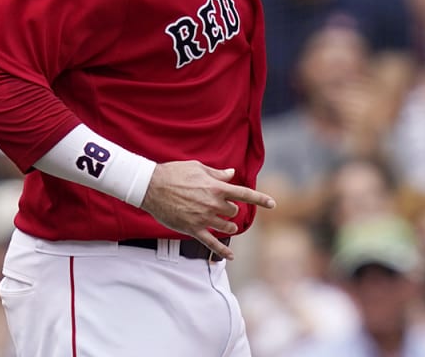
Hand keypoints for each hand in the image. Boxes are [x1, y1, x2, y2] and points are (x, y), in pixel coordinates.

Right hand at [141, 161, 275, 260]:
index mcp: (217, 187)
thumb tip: (231, 174)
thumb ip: (217, 174)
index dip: (261, 199)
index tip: (273, 204)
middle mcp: (213, 204)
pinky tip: (229, 257)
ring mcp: (204, 218)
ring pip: (227, 227)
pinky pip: (211, 243)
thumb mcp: (198, 168)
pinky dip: (222, 251)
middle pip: (233, 212)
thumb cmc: (174, 173)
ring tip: (226, 224)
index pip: (245, 194)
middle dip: (230, 209)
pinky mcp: (193, 229)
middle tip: (220, 205)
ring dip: (229, 226)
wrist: (151, 186)